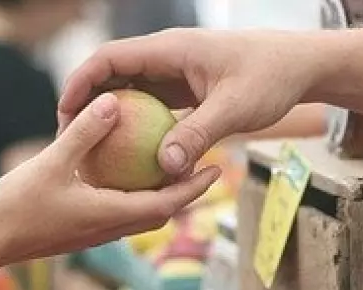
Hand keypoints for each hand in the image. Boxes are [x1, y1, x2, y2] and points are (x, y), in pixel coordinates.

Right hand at [0, 92, 220, 267]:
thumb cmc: (16, 206)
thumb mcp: (51, 162)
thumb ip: (84, 133)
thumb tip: (114, 102)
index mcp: (110, 215)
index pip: (167, 204)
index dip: (194, 187)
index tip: (217, 169)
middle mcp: (109, 229)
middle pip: (161, 212)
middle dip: (186, 192)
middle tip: (205, 166)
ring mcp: (95, 234)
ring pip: (140, 216)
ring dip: (161, 197)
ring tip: (172, 170)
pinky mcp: (81, 232)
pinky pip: (118, 214)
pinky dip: (133, 197)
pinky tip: (125, 176)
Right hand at [58, 28, 319, 177]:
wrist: (299, 66)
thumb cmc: (270, 78)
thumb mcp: (234, 109)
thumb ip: (198, 135)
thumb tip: (164, 168)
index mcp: (170, 49)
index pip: (109, 58)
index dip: (80, 82)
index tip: (64, 113)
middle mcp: (166, 57)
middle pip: (112, 75)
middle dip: (86, 104)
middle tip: (68, 139)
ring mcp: (175, 73)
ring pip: (130, 92)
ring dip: (110, 118)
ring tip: (91, 152)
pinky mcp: (185, 90)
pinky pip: (151, 107)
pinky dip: (137, 128)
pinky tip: (130, 159)